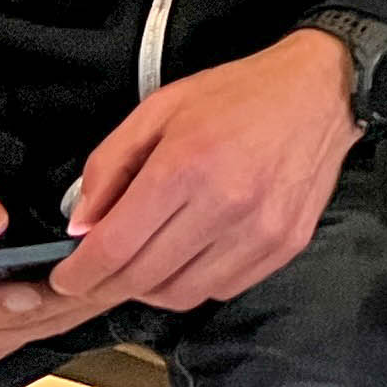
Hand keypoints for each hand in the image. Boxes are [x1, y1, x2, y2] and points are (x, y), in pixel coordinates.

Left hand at [50, 33, 360, 317]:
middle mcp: (224, 205)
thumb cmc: (238, 95)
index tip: (66, 275)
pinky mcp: (284, 246)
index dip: (79, 272)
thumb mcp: (159, 109)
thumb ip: (109, 164)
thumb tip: (82, 224)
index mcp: (186, 165)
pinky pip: (221, 290)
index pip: (115, 247)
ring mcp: (259, 231)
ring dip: (151, 287)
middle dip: (107, 284)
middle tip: (96, 273)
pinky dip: (195, 282)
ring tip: (146, 259)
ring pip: (180, 294)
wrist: (320, 91)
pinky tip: (192, 253)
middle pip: (142, 278)